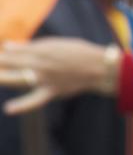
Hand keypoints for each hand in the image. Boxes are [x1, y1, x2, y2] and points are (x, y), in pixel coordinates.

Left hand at [1, 39, 119, 113]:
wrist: (100, 68)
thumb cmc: (78, 52)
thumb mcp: (53, 44)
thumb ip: (28, 47)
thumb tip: (6, 47)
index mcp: (36, 51)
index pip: (6, 53)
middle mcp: (36, 64)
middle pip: (6, 64)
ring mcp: (42, 79)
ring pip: (14, 79)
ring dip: (1, 77)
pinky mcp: (52, 91)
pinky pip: (35, 99)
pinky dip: (22, 105)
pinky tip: (9, 109)